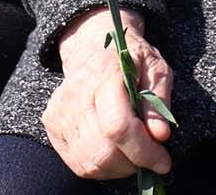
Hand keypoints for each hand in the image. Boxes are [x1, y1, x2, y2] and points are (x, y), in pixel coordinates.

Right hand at [44, 7, 173, 179]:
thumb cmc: (128, 58)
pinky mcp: (52, 126)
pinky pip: (78, 164)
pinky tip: (115, 152)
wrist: (91, 47)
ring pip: (90, 163)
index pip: (118, 126)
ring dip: (118, 168)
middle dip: (134, 163)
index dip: (143, 151)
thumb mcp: (155, 68)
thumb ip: (158, 102)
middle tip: (150, 156)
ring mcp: (60, 112)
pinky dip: (101, 167)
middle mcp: (76, 95)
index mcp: (105, 76)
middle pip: (103, 151)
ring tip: (133, 153)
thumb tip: (160, 135)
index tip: (163, 161)